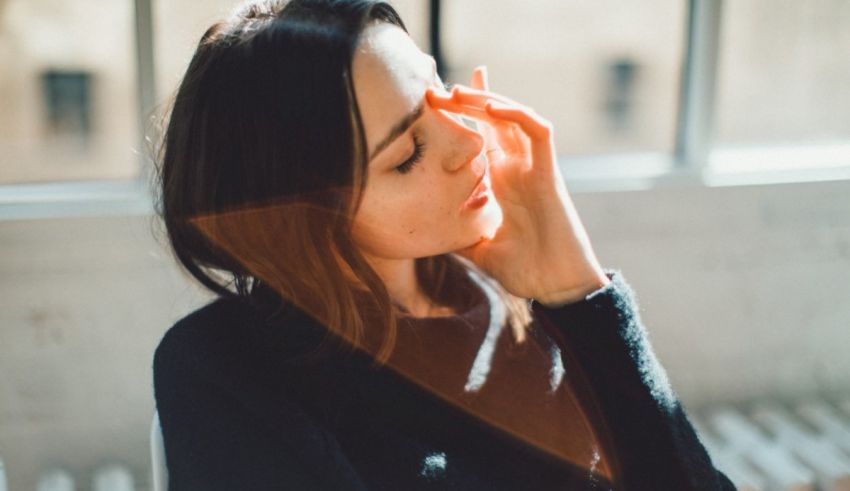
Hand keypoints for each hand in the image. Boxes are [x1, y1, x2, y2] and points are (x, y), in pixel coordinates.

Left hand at [426, 66, 609, 303]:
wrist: (557, 287)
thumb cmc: (526, 271)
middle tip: (436, 89)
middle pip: (495, 120)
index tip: (435, 99)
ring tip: (457, 91)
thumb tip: (430, 233)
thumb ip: (460, 235)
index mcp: (501, 182)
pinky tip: (491, 108)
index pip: (482, 137)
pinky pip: (538, 131)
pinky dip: (516, 114)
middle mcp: (518, 169)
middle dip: (468, 100)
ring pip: (514, 118)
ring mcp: (534, 168)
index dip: (464, 115)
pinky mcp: (550, 172)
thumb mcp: (480, 249)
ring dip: (487, 100)